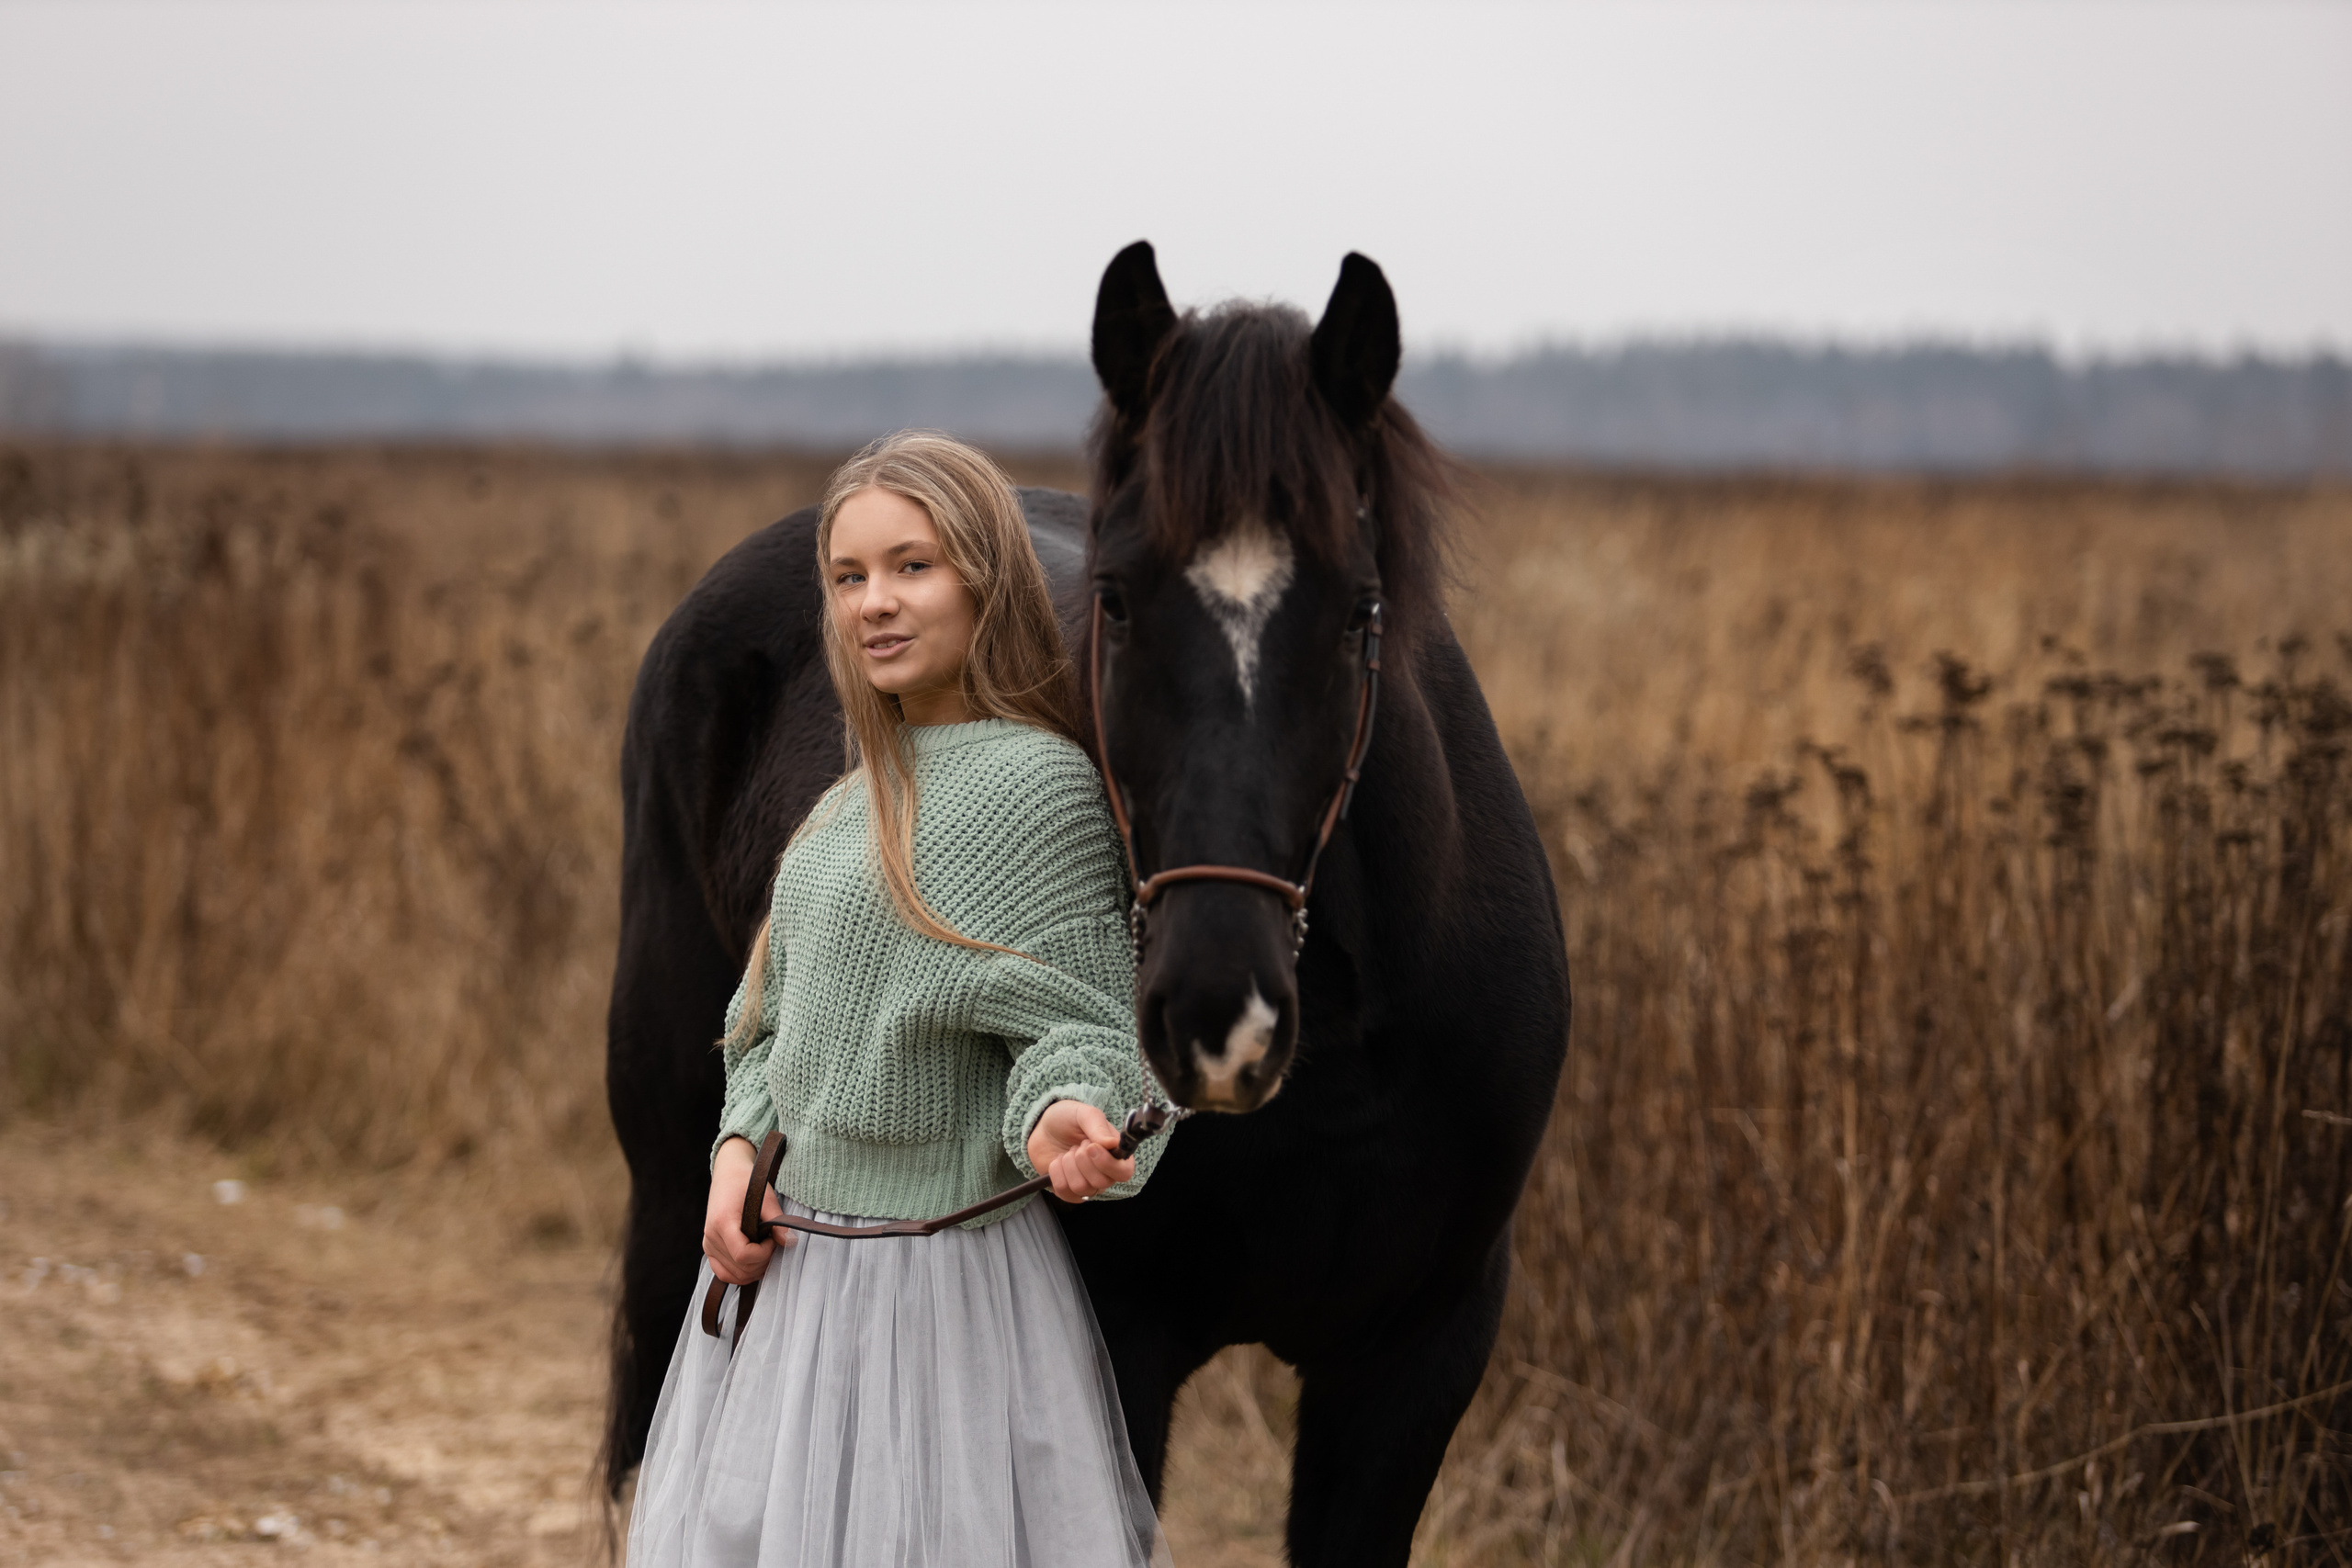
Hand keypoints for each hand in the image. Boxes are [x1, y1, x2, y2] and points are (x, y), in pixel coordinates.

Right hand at [705, 1136, 789, 1283]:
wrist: (728, 1174)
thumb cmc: (746, 1182)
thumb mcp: (766, 1197)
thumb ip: (777, 1221)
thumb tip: (789, 1242)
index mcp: (722, 1222)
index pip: (743, 1254)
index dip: (764, 1253)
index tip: (773, 1239)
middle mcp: (711, 1237)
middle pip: (740, 1268)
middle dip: (762, 1261)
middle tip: (772, 1243)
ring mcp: (708, 1245)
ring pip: (733, 1275)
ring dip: (754, 1270)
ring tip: (764, 1251)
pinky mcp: (709, 1249)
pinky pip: (724, 1273)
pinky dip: (741, 1273)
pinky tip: (754, 1262)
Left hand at [1026, 1101, 1135, 1202]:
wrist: (1043, 1127)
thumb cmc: (1068, 1119)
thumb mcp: (1084, 1114)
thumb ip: (1098, 1127)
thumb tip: (1112, 1143)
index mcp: (1116, 1155)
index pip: (1124, 1172)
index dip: (1107, 1163)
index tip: (1090, 1147)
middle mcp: (1105, 1174)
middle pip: (1101, 1182)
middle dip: (1082, 1160)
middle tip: (1078, 1145)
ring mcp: (1087, 1185)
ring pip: (1081, 1188)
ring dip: (1069, 1165)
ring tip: (1068, 1152)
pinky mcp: (1068, 1191)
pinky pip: (1064, 1192)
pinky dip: (1056, 1173)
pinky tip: (1058, 1162)